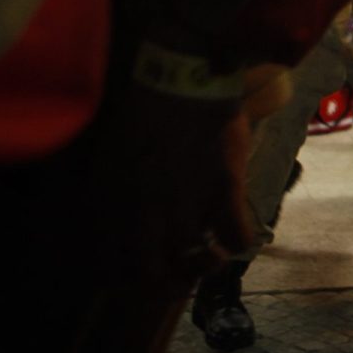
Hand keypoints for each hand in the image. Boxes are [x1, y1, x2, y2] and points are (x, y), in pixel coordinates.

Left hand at [76, 84, 256, 286]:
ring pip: (194, 258)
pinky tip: (236, 236)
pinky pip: (235, 235)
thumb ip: (117, 192)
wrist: (182, 74)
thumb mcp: (114, 155)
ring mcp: (185, 200)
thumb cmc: (146, 109)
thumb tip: (118, 220)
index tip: (145, 269)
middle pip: (153, 271)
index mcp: (115, 201)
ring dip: (204, 261)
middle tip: (180, 268)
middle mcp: (145, 209)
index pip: (114, 263)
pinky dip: (238, 242)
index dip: (130, 278)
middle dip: (168, 278)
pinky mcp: (223, 187)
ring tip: (211, 252)